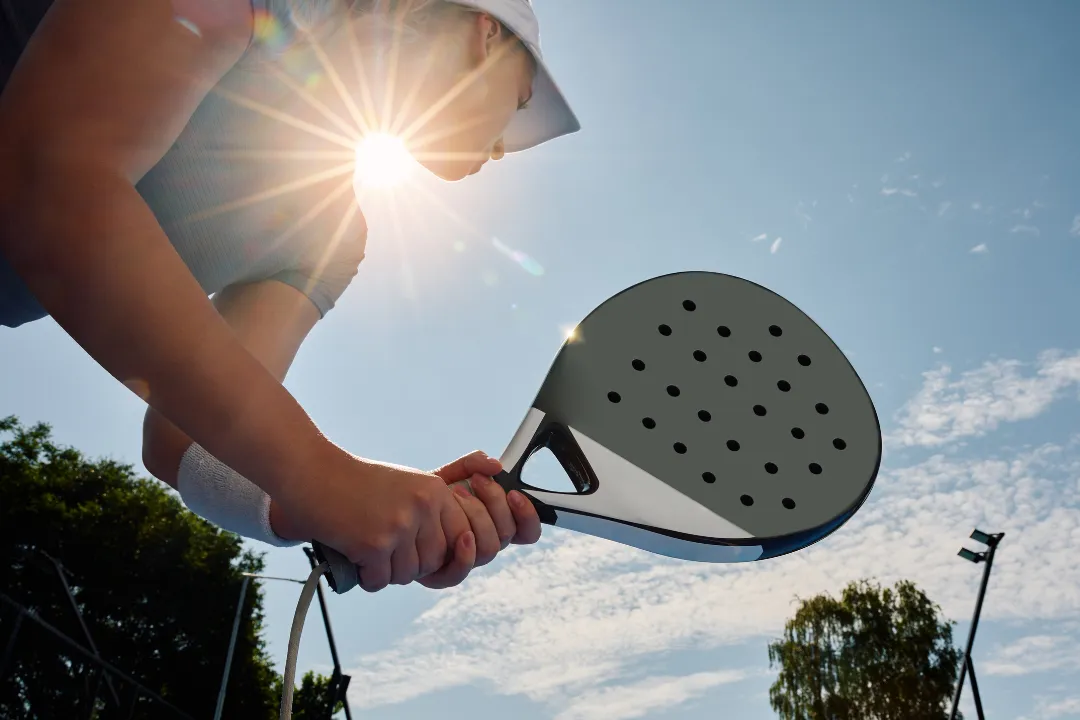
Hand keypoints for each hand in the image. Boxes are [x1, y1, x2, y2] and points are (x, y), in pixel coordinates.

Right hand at [268, 441, 482, 592]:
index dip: (439, 550)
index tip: (416, 547)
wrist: (311, 472)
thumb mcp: (406, 485)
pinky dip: (365, 576)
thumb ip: (432, 513)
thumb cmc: (355, 483)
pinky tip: (352, 553)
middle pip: (433, 561)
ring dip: (385, 571)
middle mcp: (422, 506)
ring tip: (366, 547)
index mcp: (435, 490)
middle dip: (409, 564)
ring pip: (406, 575)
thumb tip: (453, 553)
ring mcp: (399, 525)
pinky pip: (379, 581)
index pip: (460, 537)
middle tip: (383, 548)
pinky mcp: (374, 544)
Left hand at [422, 452, 541, 587]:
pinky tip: (459, 533)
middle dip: (494, 503)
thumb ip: (472, 465)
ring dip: (477, 517)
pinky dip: (465, 554)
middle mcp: (482, 543)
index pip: (526, 531)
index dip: (527, 516)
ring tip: (455, 493)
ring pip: (489, 549)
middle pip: (506, 535)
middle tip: (476, 480)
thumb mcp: (449, 473)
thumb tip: (496, 465)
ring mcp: (464, 559)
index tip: (514, 493)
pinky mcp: (441, 574)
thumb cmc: (422, 496)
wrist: (389, 510)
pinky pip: (461, 573)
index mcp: (492, 524)